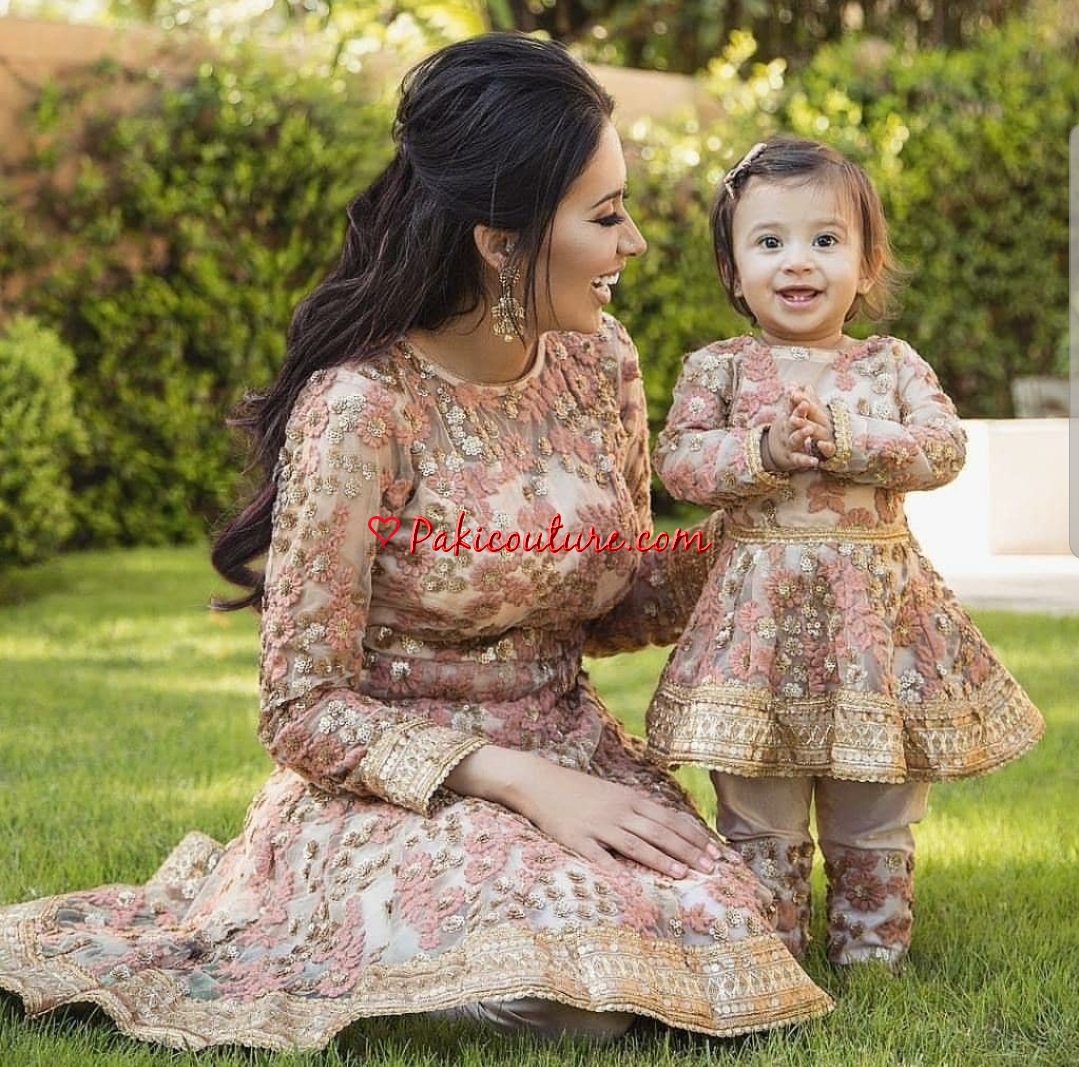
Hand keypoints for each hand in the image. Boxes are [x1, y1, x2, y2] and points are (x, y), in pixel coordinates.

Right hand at [445, 746, 721, 878]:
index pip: (668, 819)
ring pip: (636, 844)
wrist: (538, 781)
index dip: (693, 836)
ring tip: (684, 874)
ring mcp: (597, 825)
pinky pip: (599, 857)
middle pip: (659, 832)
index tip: (714, 851)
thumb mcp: (612, 793)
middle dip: (688, 850)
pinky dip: (615, 869)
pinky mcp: (576, 839)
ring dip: (662, 859)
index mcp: (629, 798)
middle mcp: (618, 811)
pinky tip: (630, 884)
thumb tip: (667, 824)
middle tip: (711, 868)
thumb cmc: (578, 790)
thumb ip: (637, 809)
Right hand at [763, 387, 834, 469]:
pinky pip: (799, 459)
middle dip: (798, 413)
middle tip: (805, 405)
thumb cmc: (786, 430)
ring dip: (801, 434)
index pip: (791, 406)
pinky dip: (806, 461)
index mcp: (788, 418)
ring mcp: (789, 444)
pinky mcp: (792, 459)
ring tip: (808, 430)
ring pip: (795, 439)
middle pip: (792, 420)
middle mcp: (787, 430)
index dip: (795, 399)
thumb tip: (799, 383)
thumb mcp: (788, 415)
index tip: (798, 392)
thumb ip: (794, 401)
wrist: (771, 452)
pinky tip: (815, 461)